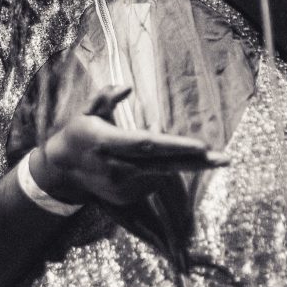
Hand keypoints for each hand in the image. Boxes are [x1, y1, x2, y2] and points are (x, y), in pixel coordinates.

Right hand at [31, 85, 228, 205]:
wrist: (61, 172)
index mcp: (106, 141)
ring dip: (173, 162)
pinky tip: (143, 163)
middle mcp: (116, 167)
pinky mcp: (125, 198)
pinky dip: (156, 170)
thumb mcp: (86, 111)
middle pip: (163, 165)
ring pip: (160, 173)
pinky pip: (151, 181)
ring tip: (167, 151)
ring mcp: (121, 186)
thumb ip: (105, 97)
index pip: (147, 144)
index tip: (202, 146)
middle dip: (197, 163)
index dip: (175, 146)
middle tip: (225, 158)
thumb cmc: (78, 133)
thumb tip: (127, 87)